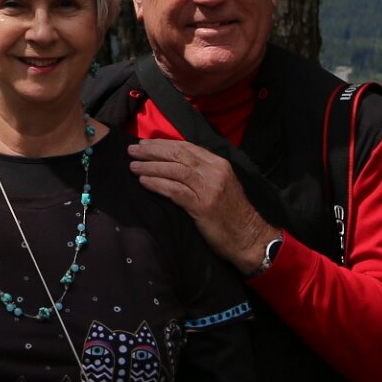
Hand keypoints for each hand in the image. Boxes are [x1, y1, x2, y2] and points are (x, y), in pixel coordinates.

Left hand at [129, 138, 278, 272]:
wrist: (249, 237)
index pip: (187, 146)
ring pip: (174, 170)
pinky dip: (157, 184)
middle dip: (152, 150)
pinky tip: (144, 182)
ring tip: (133, 166)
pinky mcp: (202, 206)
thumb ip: (202, 172)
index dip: (163, 143)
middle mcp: (214, 171)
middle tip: (132, 150)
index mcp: (219, 163)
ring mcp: (209, 188)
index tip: (145, 143)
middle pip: (178, 154)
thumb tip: (173, 163)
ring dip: (150, 166)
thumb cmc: (231, 213)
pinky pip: (175, 190)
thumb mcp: (221, 184)